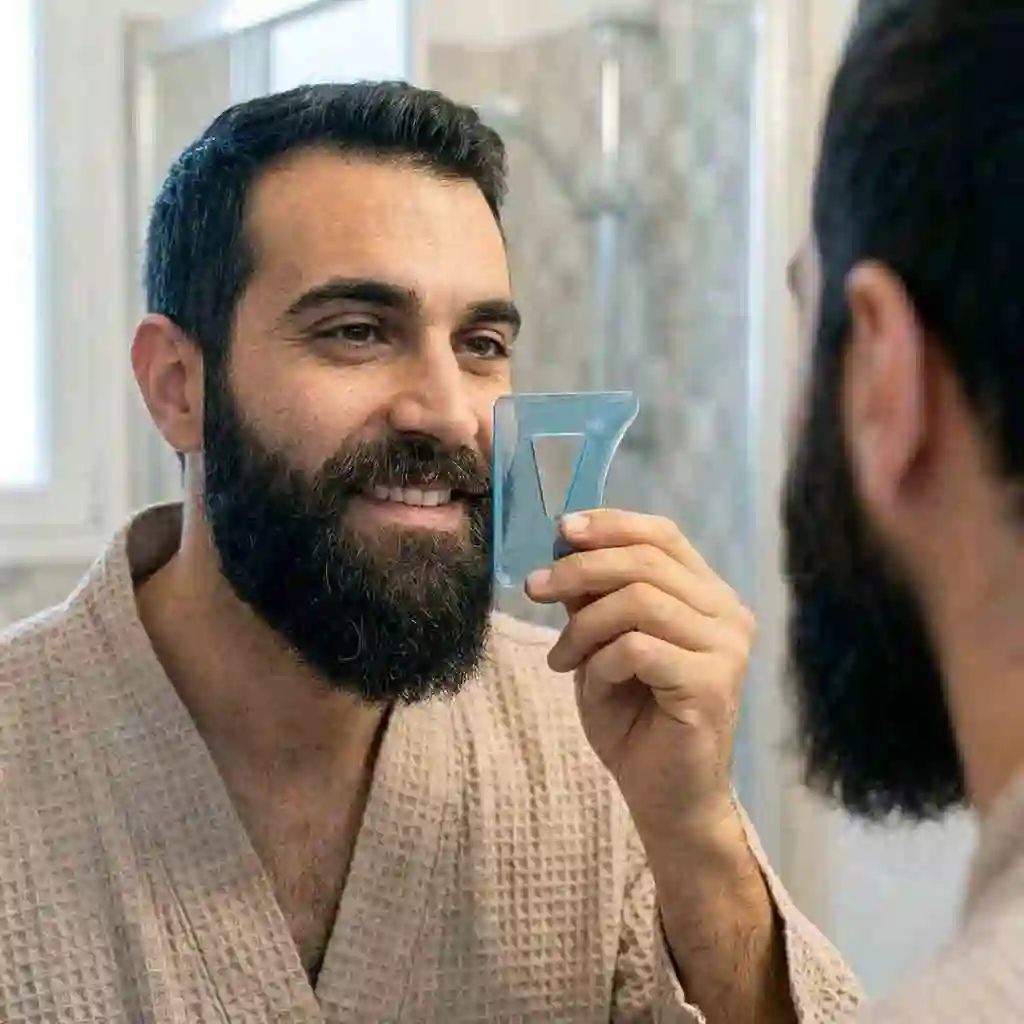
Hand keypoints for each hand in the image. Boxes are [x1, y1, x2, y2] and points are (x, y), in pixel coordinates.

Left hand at [526, 509, 755, 836]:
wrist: (666, 798)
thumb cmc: (636, 720)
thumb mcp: (602, 645)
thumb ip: (593, 597)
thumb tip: (564, 542)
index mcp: (708, 595)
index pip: (663, 535)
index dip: (610, 524)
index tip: (561, 531)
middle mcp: (728, 614)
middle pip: (646, 561)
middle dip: (579, 569)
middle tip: (533, 589)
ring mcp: (727, 648)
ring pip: (639, 600)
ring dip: (583, 625)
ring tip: (561, 659)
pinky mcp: (713, 683)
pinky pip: (638, 647)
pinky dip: (601, 662)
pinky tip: (592, 685)